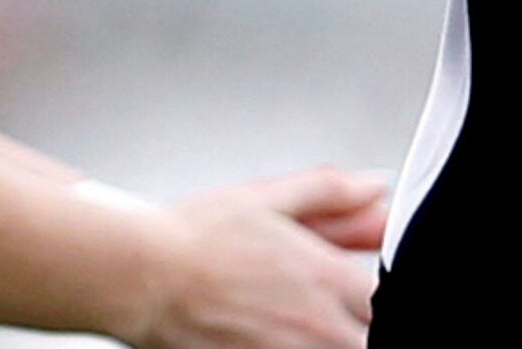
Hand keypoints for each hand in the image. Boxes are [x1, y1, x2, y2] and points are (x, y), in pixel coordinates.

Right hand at [126, 169, 384, 348]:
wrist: (138, 275)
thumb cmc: (193, 236)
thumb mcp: (268, 197)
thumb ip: (330, 192)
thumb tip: (375, 188)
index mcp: (322, 274)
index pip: (383, 298)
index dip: (372, 295)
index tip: (357, 292)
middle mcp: (313, 323)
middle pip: (369, 336)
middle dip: (358, 325)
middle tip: (329, 312)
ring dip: (333, 342)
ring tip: (298, 326)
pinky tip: (275, 337)